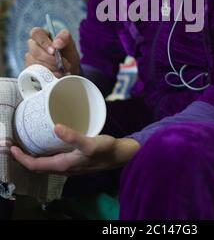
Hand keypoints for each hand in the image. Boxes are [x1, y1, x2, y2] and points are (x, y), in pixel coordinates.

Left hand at [10, 124, 140, 174]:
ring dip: (33, 155)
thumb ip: (73, 136)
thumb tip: (56, 127)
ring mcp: (68, 164)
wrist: (119, 155)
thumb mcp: (89, 143)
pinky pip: (53, 157)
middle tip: (14, 144)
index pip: (35, 165)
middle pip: (37, 165)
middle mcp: (63, 167)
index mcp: (63, 164)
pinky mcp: (74, 158)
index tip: (11, 148)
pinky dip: (45, 151)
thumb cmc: (105, 150)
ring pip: (45, 162)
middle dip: (24, 157)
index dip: (21, 158)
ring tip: (26, 142)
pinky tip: (47, 141)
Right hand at [25, 27, 80, 76]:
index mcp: (41, 35)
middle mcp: (33, 46)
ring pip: (35, 63)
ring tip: (63, 69)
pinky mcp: (30, 71)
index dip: (43, 42)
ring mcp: (30, 59)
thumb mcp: (70, 43)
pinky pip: (36, 74)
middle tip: (64, 63)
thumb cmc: (67, 53)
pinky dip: (49, 75)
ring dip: (51, 68)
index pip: (36, 33)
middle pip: (34, 51)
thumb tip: (56, 44)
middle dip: (50, 59)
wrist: (69, 69)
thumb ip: (64, 37)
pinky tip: (58, 75)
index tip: (53, 51)